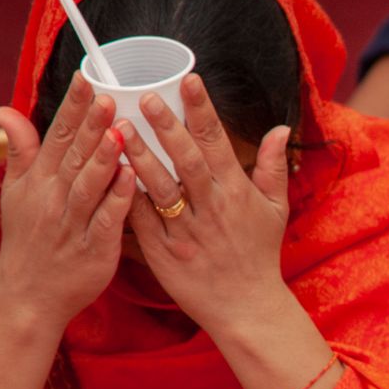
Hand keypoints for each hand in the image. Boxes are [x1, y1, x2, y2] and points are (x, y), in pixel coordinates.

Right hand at [0, 73, 135, 335]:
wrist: (27, 296)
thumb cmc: (27, 240)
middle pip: (74, 155)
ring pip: (89, 185)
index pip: (55, 135)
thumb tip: (4, 109)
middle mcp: (53, 197)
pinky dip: (118, 199)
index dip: (72, 106)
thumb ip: (20, 150)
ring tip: (120, 130)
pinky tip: (132, 177)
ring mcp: (73, 223)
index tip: (86, 76)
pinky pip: (106, 220)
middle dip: (91, 124)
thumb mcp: (15, 193)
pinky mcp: (93, 249)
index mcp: (39, 180)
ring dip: (104, 157)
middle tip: (109, 94)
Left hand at [121, 74, 295, 337]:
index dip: (203, 110)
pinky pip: (142, 221)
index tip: (190, 80)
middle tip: (146, 97)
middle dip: (167, 128)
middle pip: (187, 161)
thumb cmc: (259, 255)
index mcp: (236, 193)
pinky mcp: (164, 253)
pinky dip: (126, 197)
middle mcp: (211, 209)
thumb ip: (274, 167)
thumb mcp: (275, 210)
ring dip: (140, 157)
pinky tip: (108, 174)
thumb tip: (280, 128)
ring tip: (119, 129)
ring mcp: (186, 231)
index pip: (218, 143)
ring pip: (160, 188)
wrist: (246, 308)